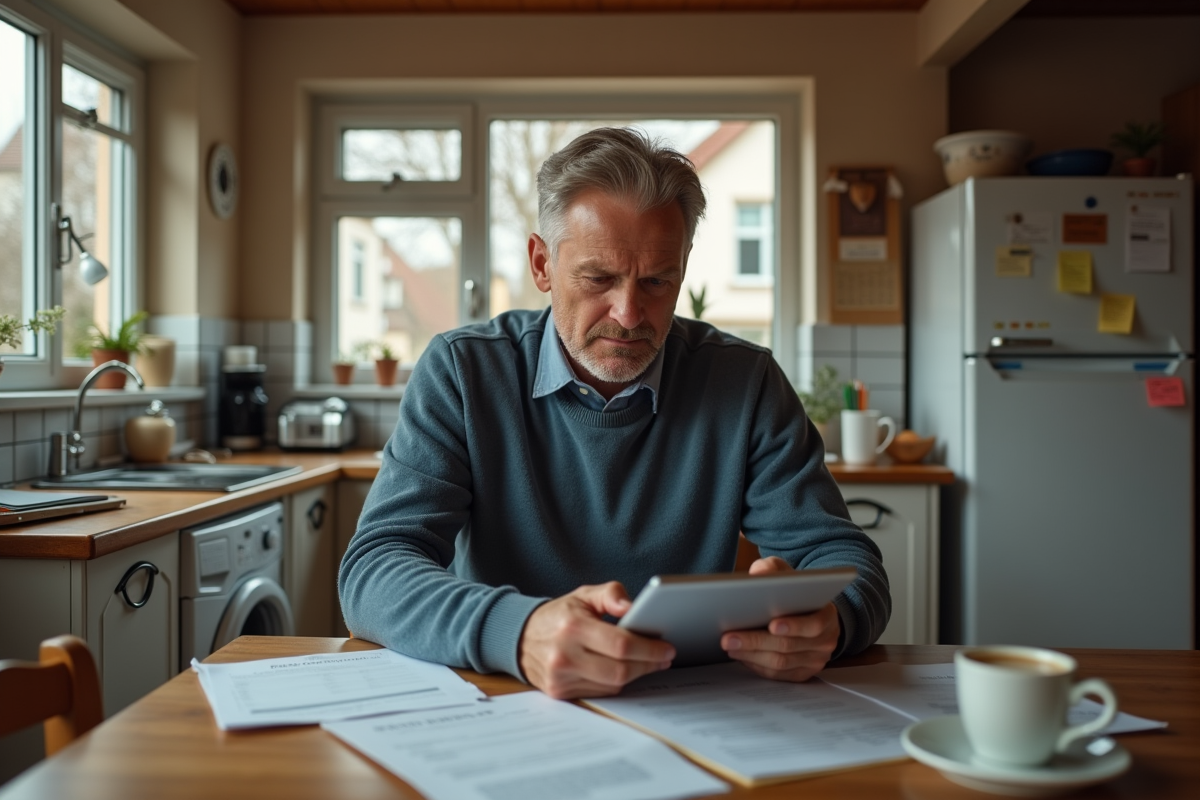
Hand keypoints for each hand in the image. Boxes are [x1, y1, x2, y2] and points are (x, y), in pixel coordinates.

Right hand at [518, 582, 675, 699]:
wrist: (520, 638)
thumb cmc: (559, 615)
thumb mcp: (583, 595)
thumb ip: (610, 594)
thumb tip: (632, 607)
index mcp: (573, 627)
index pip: (621, 645)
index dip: (649, 649)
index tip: (667, 648)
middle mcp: (564, 655)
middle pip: (620, 670)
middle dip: (648, 665)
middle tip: (664, 658)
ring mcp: (560, 678)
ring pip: (612, 685)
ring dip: (635, 675)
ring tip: (648, 663)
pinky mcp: (559, 692)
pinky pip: (600, 693)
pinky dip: (616, 683)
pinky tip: (623, 671)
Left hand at [720, 556, 840, 681]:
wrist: (808, 613)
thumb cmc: (794, 592)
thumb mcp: (786, 573)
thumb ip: (772, 569)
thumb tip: (757, 575)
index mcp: (827, 615)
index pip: (815, 624)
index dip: (794, 626)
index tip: (771, 625)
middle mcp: (825, 641)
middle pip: (789, 646)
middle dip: (756, 641)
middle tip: (729, 637)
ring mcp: (815, 660)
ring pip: (781, 663)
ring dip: (751, 655)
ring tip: (729, 645)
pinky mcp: (802, 673)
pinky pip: (778, 675)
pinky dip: (756, 666)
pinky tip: (739, 655)